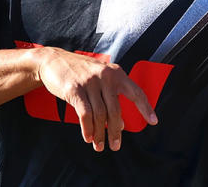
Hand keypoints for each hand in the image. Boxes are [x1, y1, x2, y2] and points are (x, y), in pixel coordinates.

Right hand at [35, 48, 157, 151]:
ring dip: (100, 133)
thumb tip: (120, 125)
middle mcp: (106, 76)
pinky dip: (87, 128)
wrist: (53, 60)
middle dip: (116, 131)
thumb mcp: (100, 80)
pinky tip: (88, 138)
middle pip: (116, 109)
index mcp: (116, 73)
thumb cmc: (80, 73)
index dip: (146, 107)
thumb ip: (111, 99)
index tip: (153, 122)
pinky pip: (85, 113)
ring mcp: (90, 82)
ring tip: (99, 146)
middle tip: (115, 146)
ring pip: (100, 114)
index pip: (136, 92)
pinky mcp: (74, 89)